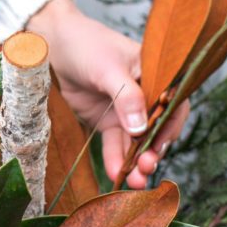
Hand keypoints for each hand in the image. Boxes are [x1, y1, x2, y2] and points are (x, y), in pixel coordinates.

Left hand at [26, 0, 187, 188]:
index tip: (161, 144)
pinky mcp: (108, 121)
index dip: (170, 126)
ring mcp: (127, 110)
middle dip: (154, 150)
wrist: (53, 45)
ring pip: (137, 142)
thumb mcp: (109, 68)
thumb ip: (127, 97)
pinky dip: (116, 160)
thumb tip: (141, 129)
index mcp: (156, 75)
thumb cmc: (87, 44)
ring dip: (137, 162)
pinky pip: (116, 144)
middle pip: (157, 128)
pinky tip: (116, 175)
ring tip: (136, 182)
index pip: (173, 104)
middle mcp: (146, 95)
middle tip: (147, 167)